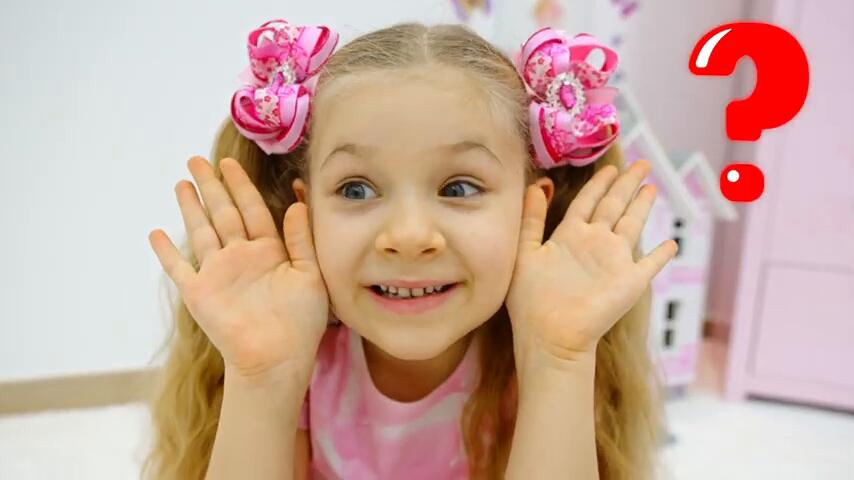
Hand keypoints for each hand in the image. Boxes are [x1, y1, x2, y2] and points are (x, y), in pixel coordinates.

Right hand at [148, 156, 328, 383]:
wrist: (277, 359)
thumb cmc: (301, 322)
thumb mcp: (310, 274)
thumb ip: (301, 239)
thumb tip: (297, 203)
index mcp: (269, 251)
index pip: (253, 209)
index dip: (241, 186)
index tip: (230, 163)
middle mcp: (241, 257)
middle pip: (223, 213)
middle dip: (212, 186)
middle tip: (198, 159)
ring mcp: (218, 274)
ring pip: (201, 231)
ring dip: (190, 208)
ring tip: (181, 183)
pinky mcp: (199, 293)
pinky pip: (178, 268)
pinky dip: (166, 252)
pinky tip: (155, 233)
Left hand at [506, 159, 677, 366]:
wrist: (550, 337)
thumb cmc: (531, 301)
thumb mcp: (526, 252)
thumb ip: (531, 219)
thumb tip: (537, 184)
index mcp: (569, 236)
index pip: (587, 202)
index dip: (598, 183)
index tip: (609, 167)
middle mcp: (594, 244)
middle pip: (613, 205)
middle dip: (626, 184)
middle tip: (641, 163)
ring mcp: (614, 262)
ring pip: (632, 225)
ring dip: (642, 207)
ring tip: (652, 188)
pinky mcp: (630, 282)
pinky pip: (651, 264)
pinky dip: (662, 254)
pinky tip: (671, 244)